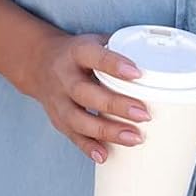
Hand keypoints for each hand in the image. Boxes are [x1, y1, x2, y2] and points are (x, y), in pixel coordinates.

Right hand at [25, 29, 151, 163]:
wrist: (39, 64)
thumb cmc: (78, 53)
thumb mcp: (94, 41)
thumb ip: (120, 50)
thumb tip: (156, 61)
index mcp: (76, 52)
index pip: (95, 57)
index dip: (115, 65)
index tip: (137, 74)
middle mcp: (64, 76)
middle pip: (86, 93)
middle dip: (116, 105)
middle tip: (144, 114)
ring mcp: (58, 100)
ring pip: (78, 119)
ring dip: (107, 131)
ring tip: (134, 138)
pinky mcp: (57, 118)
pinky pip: (72, 135)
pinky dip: (88, 147)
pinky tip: (105, 155)